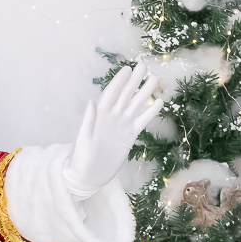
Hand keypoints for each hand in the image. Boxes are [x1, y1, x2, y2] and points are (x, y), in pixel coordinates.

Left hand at [64, 61, 163, 198]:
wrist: (89, 176)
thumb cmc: (81, 158)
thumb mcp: (84, 139)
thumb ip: (89, 121)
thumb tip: (92, 101)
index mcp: (99, 115)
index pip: (110, 94)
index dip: (119, 81)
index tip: (127, 68)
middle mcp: (112, 117)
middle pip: (125, 95)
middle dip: (134, 81)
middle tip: (144, 65)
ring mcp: (122, 125)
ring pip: (135, 105)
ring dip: (144, 92)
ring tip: (154, 79)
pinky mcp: (130, 136)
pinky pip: (142, 120)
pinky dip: (150, 112)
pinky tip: (159, 102)